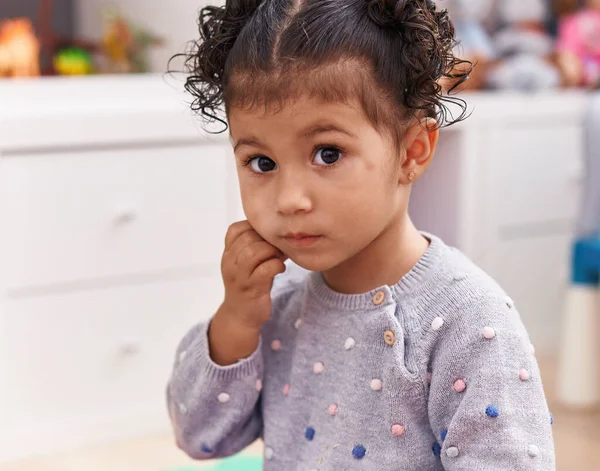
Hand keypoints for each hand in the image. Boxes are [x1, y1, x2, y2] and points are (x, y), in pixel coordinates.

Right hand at [209, 221, 286, 364]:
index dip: (254, 227)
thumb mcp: (248, 263)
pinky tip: (280, 268)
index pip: (235, 230)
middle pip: (247, 238)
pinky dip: (277, 265)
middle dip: (267, 239)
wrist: (241, 316)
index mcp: (228, 254)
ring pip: (253, 251)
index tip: (267, 236)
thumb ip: (258, 246)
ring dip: (271, 250)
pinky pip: (265, 270)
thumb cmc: (249, 285)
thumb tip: (280, 230)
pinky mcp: (251, 288)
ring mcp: (239, 276)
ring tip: (279, 256)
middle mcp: (230, 263)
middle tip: (278, 246)